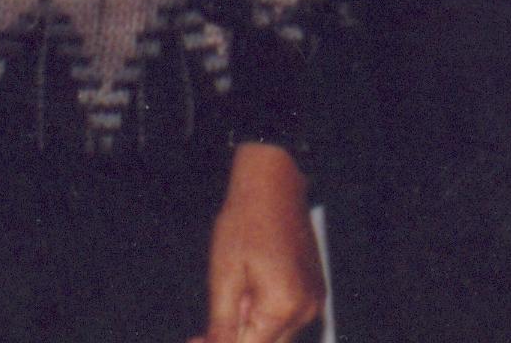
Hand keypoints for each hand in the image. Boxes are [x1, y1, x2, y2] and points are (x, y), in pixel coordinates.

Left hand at [197, 144, 321, 342]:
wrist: (272, 184)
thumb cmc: (246, 223)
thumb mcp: (224, 278)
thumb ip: (222, 326)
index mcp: (284, 308)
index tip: (196, 338)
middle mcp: (307, 309)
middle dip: (237, 337)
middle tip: (212, 318)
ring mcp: (314, 300)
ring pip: (277, 336)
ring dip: (252, 327)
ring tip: (238, 293)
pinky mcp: (314, 291)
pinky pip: (288, 319)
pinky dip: (266, 315)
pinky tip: (252, 289)